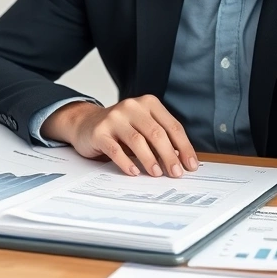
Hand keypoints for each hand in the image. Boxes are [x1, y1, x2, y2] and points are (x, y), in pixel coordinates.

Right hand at [40, 96, 198, 177]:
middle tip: (176, 173)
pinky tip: (134, 172)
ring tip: (157, 174)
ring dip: (150, 160)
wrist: (86, 123)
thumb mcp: (143, 128)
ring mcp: (114, 118)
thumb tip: (179, 159)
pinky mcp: (100, 131)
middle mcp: (132, 107)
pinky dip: (127, 163)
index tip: (190, 165)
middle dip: (169, 156)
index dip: (184, 147)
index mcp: (149, 103)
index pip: (172, 126)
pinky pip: (115, 149)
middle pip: (156, 133)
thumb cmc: (120, 128)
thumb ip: (160, 139)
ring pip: (137, 140)